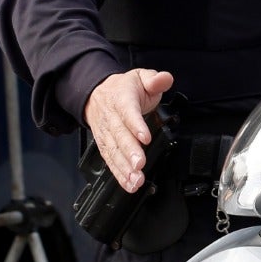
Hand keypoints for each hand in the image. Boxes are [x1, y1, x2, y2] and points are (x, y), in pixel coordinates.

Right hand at [83, 68, 173, 192]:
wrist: (95, 94)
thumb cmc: (123, 88)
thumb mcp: (140, 77)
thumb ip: (154, 79)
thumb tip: (165, 78)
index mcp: (121, 98)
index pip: (127, 111)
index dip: (135, 124)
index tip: (145, 137)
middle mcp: (111, 117)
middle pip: (119, 135)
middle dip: (129, 151)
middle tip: (139, 164)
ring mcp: (106, 133)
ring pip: (113, 151)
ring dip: (124, 167)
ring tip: (136, 179)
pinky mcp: (104, 145)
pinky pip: (110, 161)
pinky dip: (119, 174)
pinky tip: (129, 184)